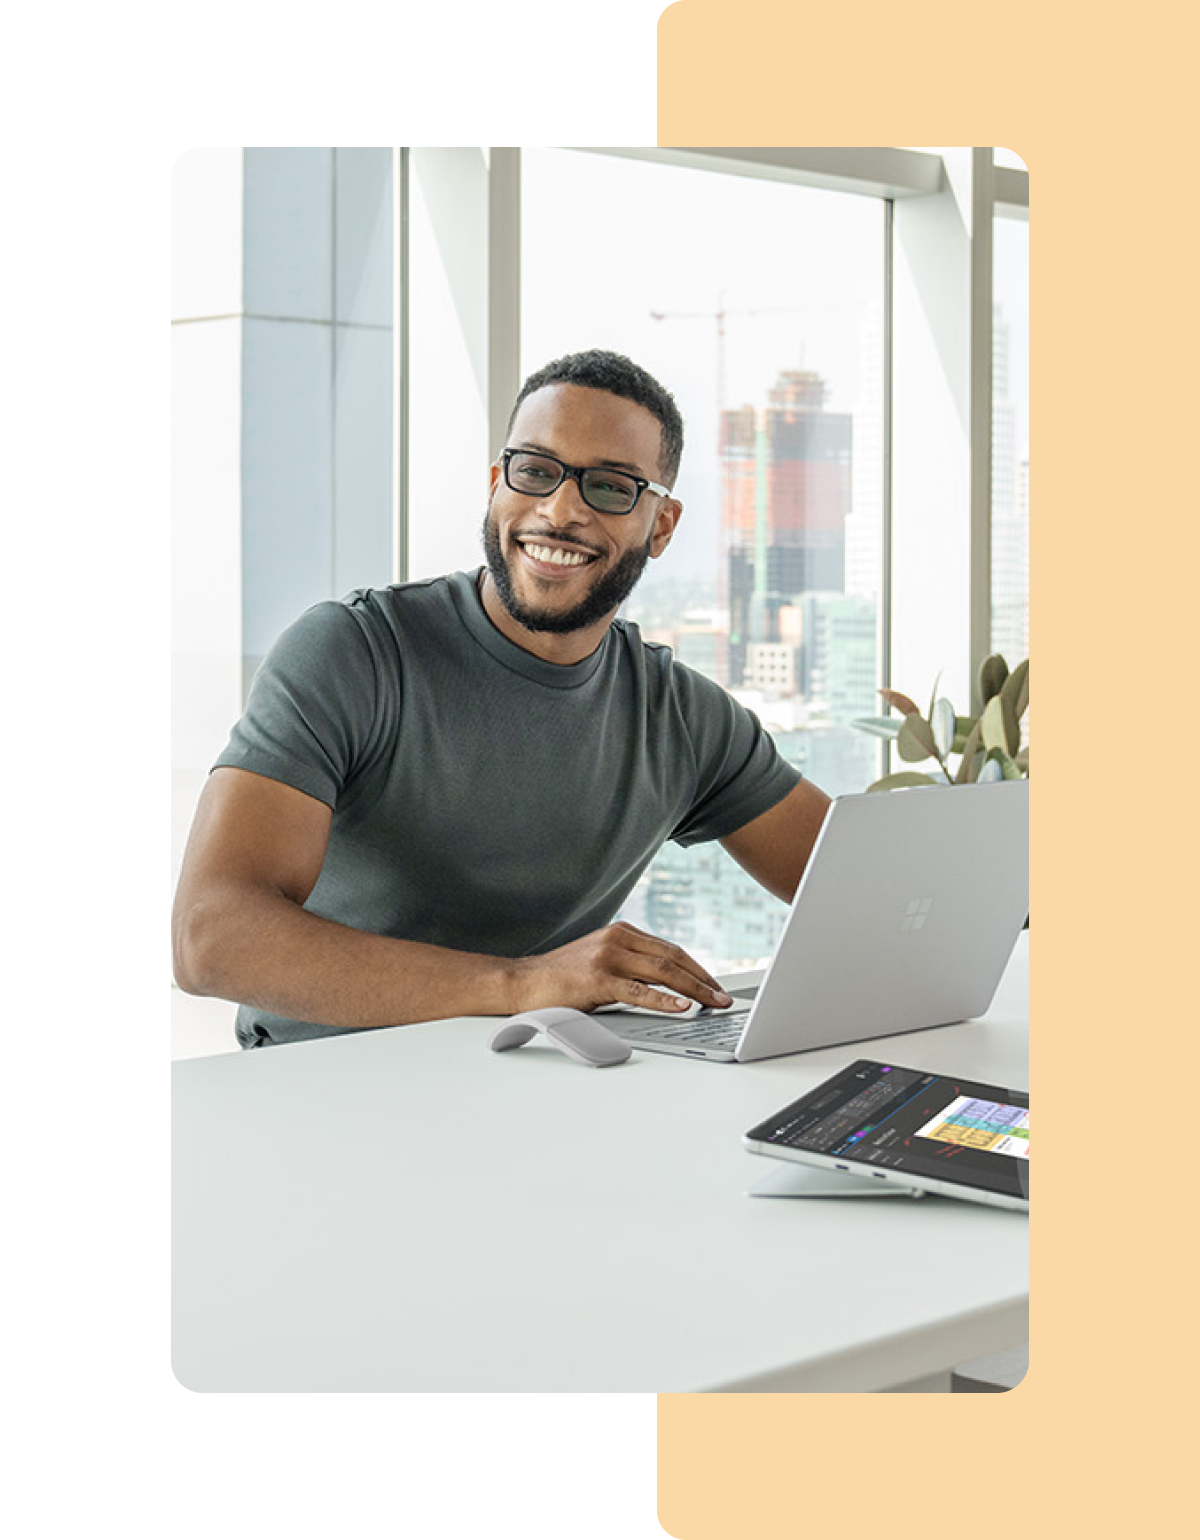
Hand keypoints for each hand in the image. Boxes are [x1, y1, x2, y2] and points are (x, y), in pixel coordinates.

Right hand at [514, 922, 733, 1014]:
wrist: (524, 982)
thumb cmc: (563, 978)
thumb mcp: (602, 960)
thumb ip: (631, 963)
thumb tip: (671, 983)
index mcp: (622, 932)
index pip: (671, 949)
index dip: (698, 968)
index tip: (716, 985)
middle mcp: (617, 939)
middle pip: (673, 958)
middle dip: (703, 980)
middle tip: (724, 998)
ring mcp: (607, 957)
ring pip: (663, 972)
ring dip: (694, 990)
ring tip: (714, 1003)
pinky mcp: (597, 979)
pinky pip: (639, 991)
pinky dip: (665, 1000)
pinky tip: (683, 1007)